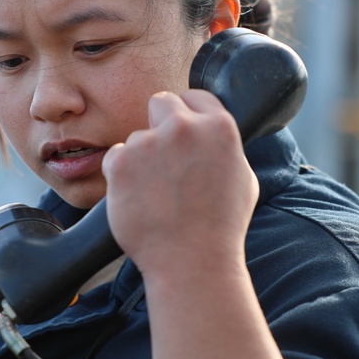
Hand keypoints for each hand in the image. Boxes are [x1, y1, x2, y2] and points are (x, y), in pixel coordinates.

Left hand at [101, 89, 258, 277]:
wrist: (191, 262)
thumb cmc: (220, 227)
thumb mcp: (243, 178)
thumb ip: (225, 147)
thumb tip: (213, 132)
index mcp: (219, 127)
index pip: (195, 97)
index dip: (188, 115)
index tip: (183, 132)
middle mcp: (184, 127)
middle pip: (160, 102)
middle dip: (159, 124)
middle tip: (162, 156)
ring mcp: (149, 143)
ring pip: (136, 138)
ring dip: (140, 159)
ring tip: (157, 195)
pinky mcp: (120, 163)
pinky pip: (115, 158)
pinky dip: (121, 177)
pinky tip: (140, 200)